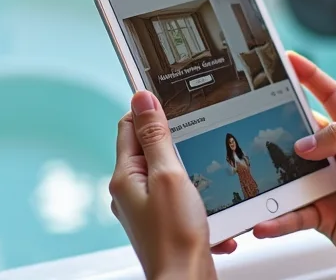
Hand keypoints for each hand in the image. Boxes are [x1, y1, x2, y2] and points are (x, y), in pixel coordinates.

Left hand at [111, 91, 229, 279]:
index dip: (150, 112)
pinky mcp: (164, 223)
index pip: (129, 127)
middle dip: (177, 143)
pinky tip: (210, 207)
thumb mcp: (168, 175)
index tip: (172, 103)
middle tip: (197, 142)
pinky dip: (198, 199)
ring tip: (207, 180)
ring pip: (169, 173)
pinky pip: (181, 198)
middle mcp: (130, 192)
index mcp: (125, 176)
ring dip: (191, 173)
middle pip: (150, 149)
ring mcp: (146, 209)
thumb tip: (142, 99)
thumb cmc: (175, 238)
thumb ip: (155, 136)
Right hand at [253, 53, 335, 279]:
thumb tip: (304, 142)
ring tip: (252, 178)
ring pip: (289, 174)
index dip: (309, 75)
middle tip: (252, 117)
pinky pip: (291, 213)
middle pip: (300, 132)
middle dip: (277, 125)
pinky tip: (265, 222)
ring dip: (271, 178)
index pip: (329, 95)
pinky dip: (276, 219)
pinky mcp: (318, 212)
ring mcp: (324, 183)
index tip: (288, 59)